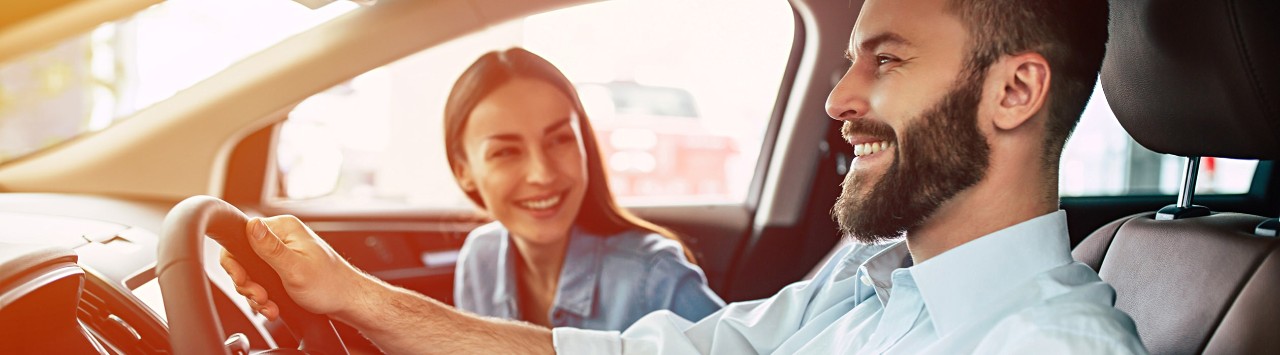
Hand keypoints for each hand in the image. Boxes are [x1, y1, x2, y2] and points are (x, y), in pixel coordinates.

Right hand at [219, 215, 372, 320]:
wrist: (347, 302)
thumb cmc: (329, 285)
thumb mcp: (295, 268)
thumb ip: (270, 248)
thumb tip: (251, 224)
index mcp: (284, 228)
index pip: (241, 236)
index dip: (235, 263)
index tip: (243, 281)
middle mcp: (282, 237)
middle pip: (243, 259)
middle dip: (248, 284)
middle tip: (261, 298)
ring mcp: (282, 253)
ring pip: (251, 274)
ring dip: (256, 295)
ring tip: (270, 307)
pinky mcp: (283, 268)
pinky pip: (262, 282)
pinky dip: (264, 298)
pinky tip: (273, 308)